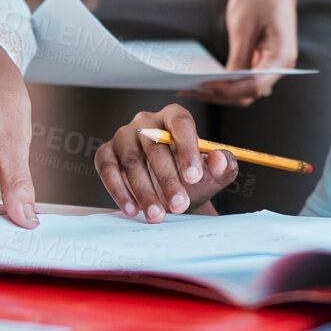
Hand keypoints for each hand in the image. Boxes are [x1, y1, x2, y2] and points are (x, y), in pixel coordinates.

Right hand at [94, 104, 236, 221]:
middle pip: (154, 145)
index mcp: (174, 116)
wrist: (171, 195)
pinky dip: (119, 190)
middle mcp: (146, 121)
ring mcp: (124, 136)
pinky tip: (133, 209)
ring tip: (158, 215)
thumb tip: (220, 158)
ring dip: (144, 191)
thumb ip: (224, 164)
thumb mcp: (215, 174)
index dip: (187, 148)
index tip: (194, 176)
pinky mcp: (107, 153)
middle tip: (179, 205)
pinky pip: (107, 169)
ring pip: (131, 161)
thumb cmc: (193, 179)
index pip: (180, 122)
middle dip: (168, 179)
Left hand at [180, 0, 298, 106]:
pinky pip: (244, 76)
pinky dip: (226, 80)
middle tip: (189, 89)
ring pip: (245, 88)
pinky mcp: (263, 58)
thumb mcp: (245, 25)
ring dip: (220, 90)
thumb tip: (224, 84)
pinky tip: (204, 76)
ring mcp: (272, 63)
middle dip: (219, 94)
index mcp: (281, 57)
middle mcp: (281, 66)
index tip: (201, 86)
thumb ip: (238, 57)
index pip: (253, 87)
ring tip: (191, 85)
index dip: (226, 90)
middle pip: (248, 93)